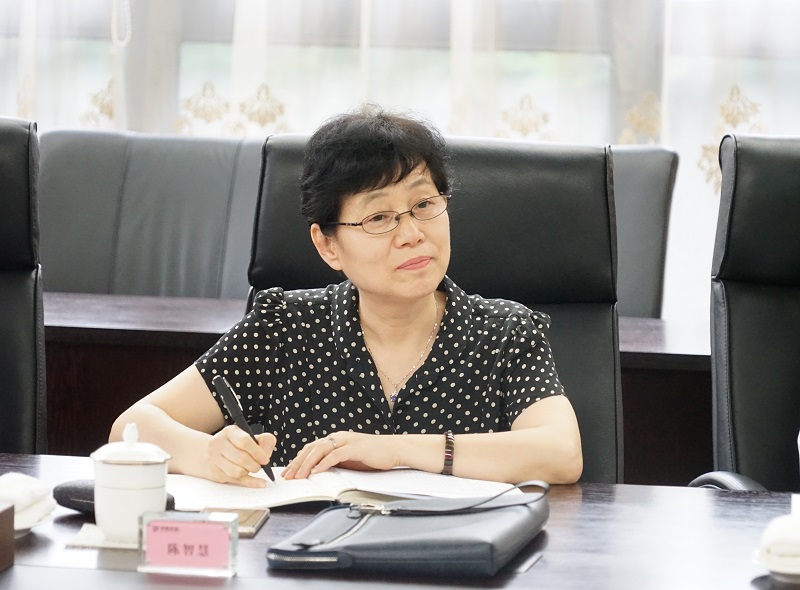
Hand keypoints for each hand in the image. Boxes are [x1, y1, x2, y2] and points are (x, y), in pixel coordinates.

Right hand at [203, 425, 275, 486]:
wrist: (212, 451)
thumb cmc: (235, 444)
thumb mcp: (250, 436)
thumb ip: (264, 441)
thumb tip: (267, 452)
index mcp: (230, 432)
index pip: (244, 442)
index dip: (257, 452)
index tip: (265, 459)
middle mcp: (219, 444)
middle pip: (241, 458)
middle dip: (255, 464)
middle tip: (260, 465)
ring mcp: (215, 459)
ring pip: (237, 471)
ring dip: (249, 472)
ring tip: (253, 468)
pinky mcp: (216, 473)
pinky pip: (236, 481)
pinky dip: (251, 483)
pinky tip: (260, 482)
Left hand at [282, 432, 399, 479]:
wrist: (394, 449)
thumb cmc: (374, 456)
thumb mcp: (351, 459)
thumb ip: (336, 462)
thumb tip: (319, 473)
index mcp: (336, 439)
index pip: (312, 448)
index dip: (298, 460)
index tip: (288, 472)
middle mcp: (338, 437)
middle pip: (312, 448)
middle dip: (297, 463)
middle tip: (287, 476)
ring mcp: (346, 441)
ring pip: (320, 450)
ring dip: (307, 464)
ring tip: (298, 476)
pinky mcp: (354, 448)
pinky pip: (335, 455)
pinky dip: (324, 463)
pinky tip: (316, 471)